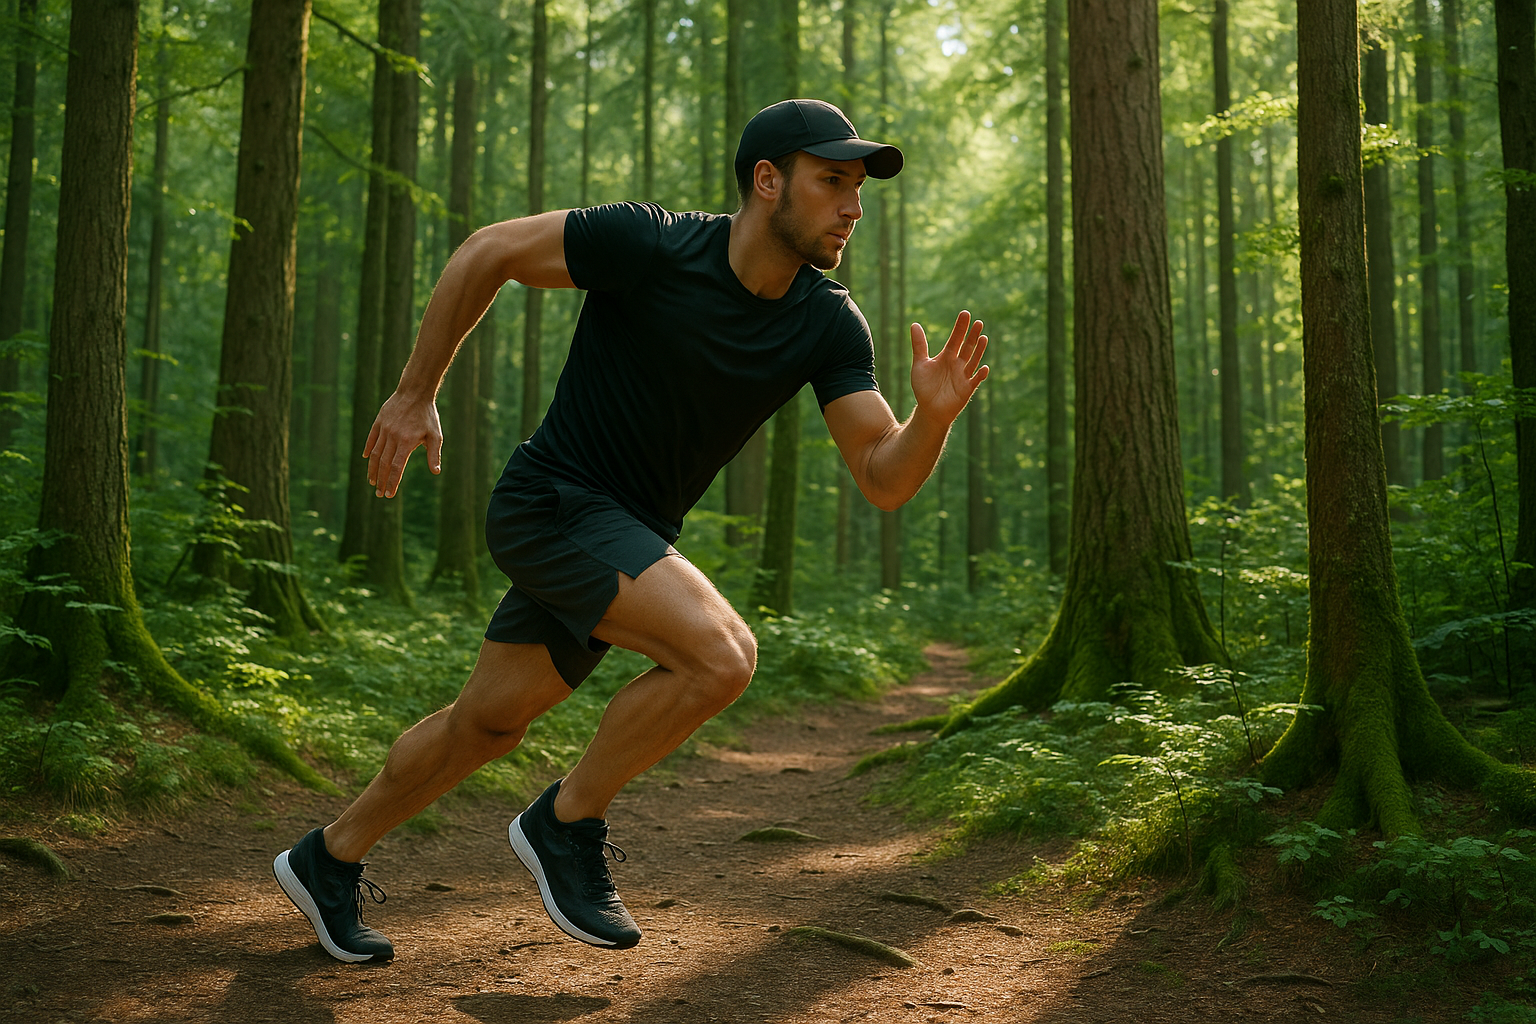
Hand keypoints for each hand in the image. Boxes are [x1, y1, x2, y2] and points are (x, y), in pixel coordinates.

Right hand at [363, 390, 442, 498]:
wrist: (415, 391)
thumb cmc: (428, 415)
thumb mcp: (435, 435)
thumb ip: (434, 454)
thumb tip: (435, 471)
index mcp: (406, 442)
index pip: (396, 467)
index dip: (392, 482)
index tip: (389, 494)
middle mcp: (392, 436)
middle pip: (384, 463)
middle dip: (381, 480)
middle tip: (379, 493)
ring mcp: (384, 429)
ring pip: (375, 453)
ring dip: (373, 469)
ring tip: (372, 481)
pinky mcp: (379, 422)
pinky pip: (371, 438)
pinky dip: (368, 450)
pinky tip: (367, 459)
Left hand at [909, 310, 988, 424]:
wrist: (929, 410)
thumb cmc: (924, 387)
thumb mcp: (919, 364)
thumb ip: (919, 345)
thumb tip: (914, 324)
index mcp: (947, 356)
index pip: (955, 339)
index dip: (960, 327)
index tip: (965, 314)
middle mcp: (957, 364)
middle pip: (967, 347)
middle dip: (972, 336)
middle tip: (978, 322)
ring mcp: (963, 376)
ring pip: (973, 361)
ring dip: (979, 351)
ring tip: (983, 338)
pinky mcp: (966, 389)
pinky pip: (975, 381)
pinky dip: (980, 375)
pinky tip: (984, 368)